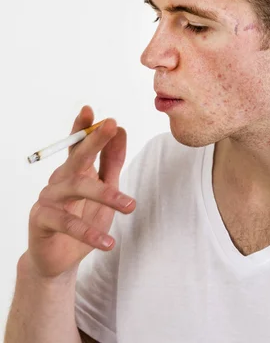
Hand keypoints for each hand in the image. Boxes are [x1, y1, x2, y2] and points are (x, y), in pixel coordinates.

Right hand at [24, 105, 135, 279]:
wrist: (61, 258)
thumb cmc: (84, 218)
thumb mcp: (105, 189)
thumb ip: (112, 162)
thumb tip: (121, 130)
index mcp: (74, 170)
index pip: (77, 143)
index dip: (82, 126)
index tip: (90, 109)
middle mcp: (59, 179)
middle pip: (77, 157)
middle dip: (94, 140)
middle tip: (111, 126)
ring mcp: (48, 198)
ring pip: (77, 189)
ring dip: (106, 195)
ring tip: (130, 206)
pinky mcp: (41, 220)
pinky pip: (66, 223)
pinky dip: (88, 233)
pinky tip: (107, 242)